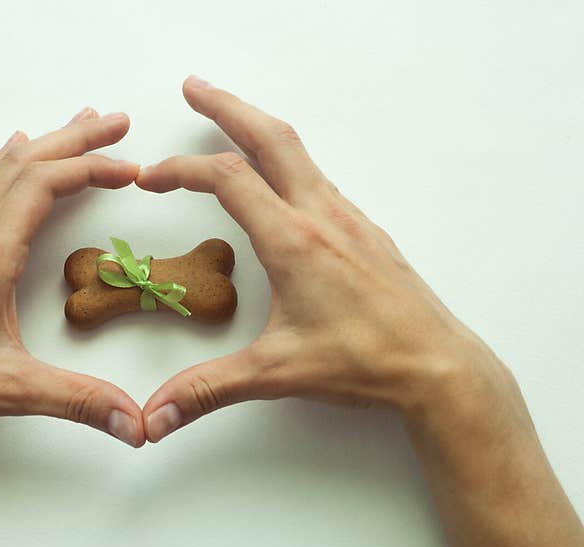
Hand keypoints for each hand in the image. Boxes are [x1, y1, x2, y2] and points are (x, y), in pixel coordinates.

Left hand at [0, 108, 144, 446]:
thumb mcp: (9, 391)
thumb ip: (78, 401)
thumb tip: (137, 422)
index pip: (42, 187)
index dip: (91, 168)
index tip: (130, 168)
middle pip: (24, 164)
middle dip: (76, 139)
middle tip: (117, 122)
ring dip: (43, 144)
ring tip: (77, 125)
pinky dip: (2, 163)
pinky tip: (8, 154)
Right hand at [136, 76, 499, 441]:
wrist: (439, 367)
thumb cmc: (366, 362)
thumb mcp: (276, 373)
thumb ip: (207, 391)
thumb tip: (152, 417)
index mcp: (294, 241)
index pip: (227, 180)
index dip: (180, 170)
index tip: (149, 178)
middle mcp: (322, 217)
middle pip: (270, 137)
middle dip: (226, 107)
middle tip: (194, 88)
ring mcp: (348, 219)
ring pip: (299, 153)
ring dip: (259, 129)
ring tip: (232, 122)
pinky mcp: (365, 232)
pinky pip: (320, 178)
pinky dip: (288, 161)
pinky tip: (281, 181)